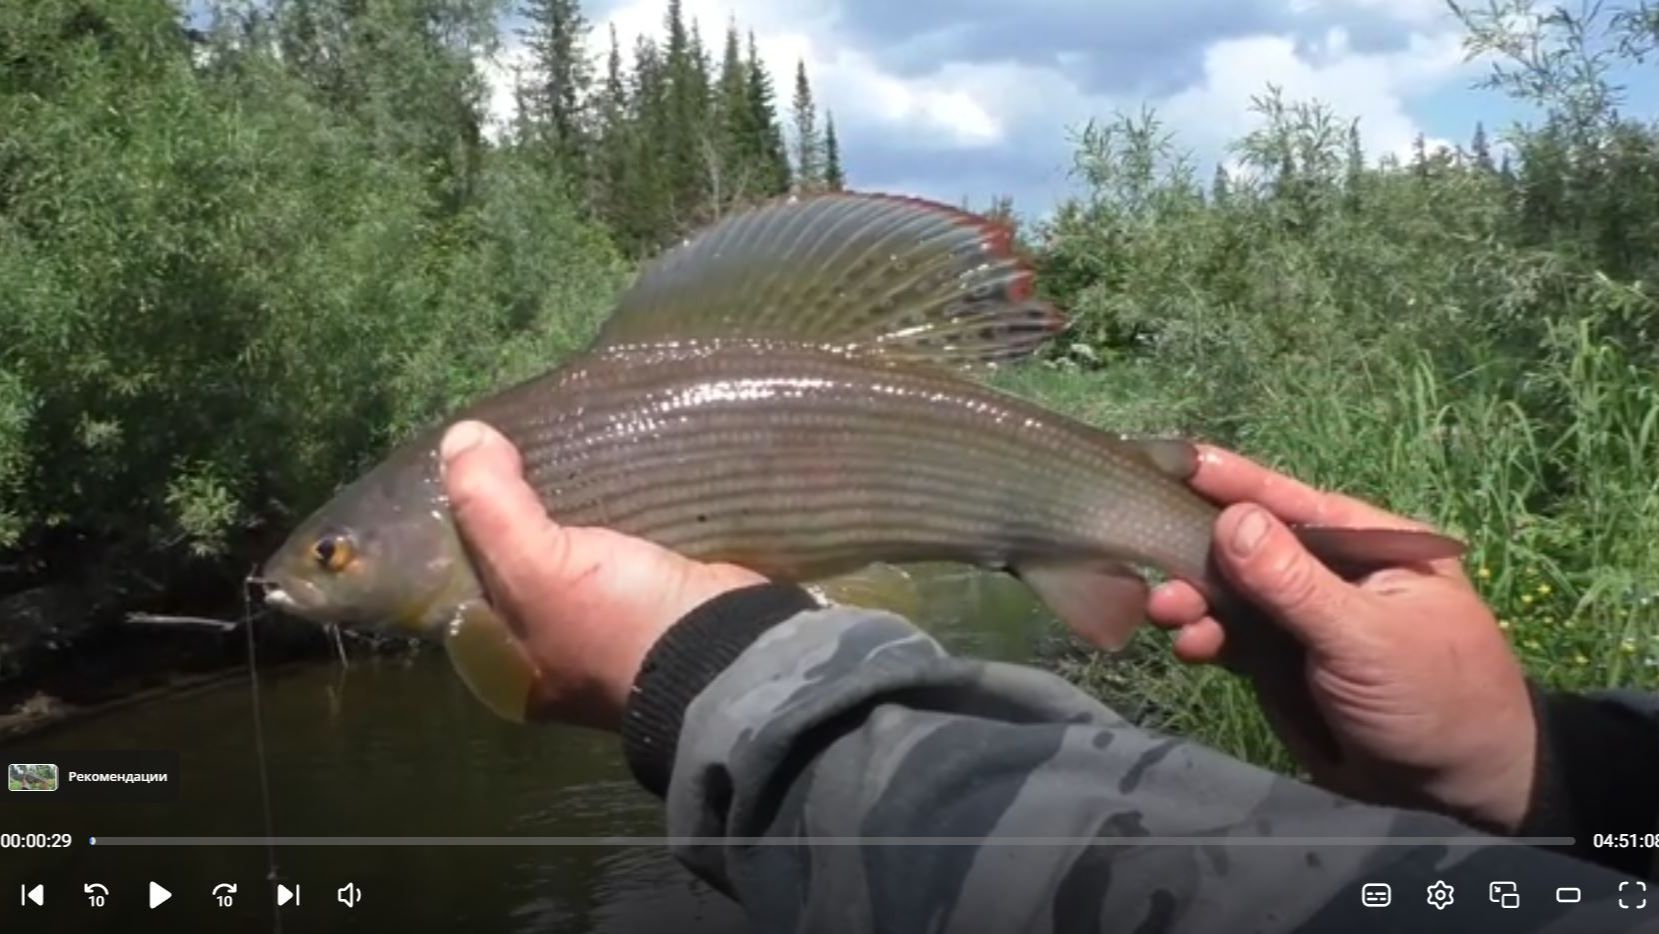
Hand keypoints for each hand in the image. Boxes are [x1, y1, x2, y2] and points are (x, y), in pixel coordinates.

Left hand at [438, 420, 765, 730]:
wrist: (731, 650)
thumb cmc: (616, 625)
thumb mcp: (537, 570)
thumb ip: (491, 506)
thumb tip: (462, 437)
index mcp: (508, 665)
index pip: (465, 584)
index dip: (458, 527)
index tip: (465, 468)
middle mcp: (550, 651)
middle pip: (519, 563)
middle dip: (516, 510)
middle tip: (512, 446)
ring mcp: (607, 626)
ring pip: (572, 551)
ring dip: (570, 506)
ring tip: (560, 444)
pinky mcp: (653, 597)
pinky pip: (619, 545)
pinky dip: (613, 511)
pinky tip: (609, 468)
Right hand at [1146, 446, 1537, 831]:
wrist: (1458, 788)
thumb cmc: (1435, 696)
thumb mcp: (1366, 637)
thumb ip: (1295, 584)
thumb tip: (1232, 518)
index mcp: (1366, 544)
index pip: (1289, 501)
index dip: (1231, 481)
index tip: (1172, 459)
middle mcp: (1329, 573)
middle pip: (1247, 545)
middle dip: (1198, 550)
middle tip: (1148, 554)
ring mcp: (1302, 619)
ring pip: (1232, 593)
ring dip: (1193, 598)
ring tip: (1164, 612)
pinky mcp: (1282, 662)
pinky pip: (1232, 637)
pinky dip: (1205, 637)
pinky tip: (1189, 647)